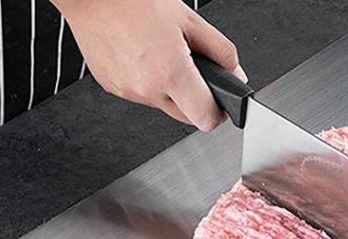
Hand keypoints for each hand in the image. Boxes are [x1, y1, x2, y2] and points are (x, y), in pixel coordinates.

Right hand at [52, 0, 246, 130]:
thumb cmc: (134, 2)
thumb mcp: (190, 20)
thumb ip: (220, 51)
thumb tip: (234, 73)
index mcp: (171, 74)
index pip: (206, 118)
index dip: (219, 113)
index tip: (222, 104)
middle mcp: (147, 89)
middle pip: (186, 116)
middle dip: (196, 100)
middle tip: (195, 73)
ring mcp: (128, 91)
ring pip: (162, 104)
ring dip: (170, 89)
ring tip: (164, 56)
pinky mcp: (113, 87)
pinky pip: (141, 94)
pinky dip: (148, 82)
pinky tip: (144, 57)